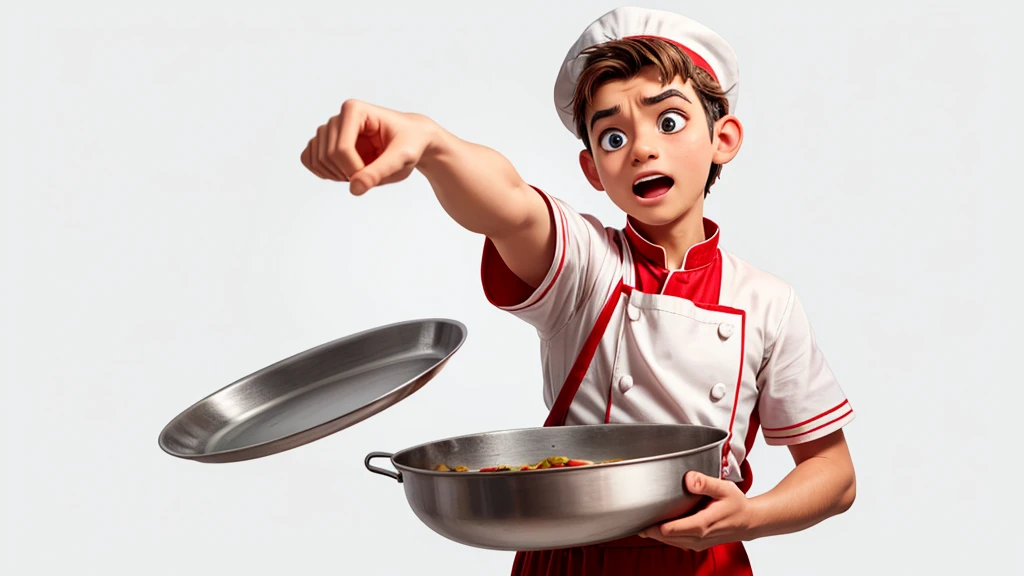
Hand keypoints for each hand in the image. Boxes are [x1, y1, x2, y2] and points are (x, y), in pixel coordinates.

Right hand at [300, 99, 436, 194]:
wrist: (410, 141)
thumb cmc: (408, 144)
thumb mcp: (402, 158)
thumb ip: (379, 172)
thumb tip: (355, 188)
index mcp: (354, 110)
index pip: (342, 148)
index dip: (356, 170)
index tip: (376, 173)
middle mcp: (337, 117)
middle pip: (327, 156)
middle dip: (348, 173)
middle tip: (371, 174)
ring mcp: (328, 130)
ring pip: (316, 160)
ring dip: (337, 175)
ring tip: (361, 172)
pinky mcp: (324, 143)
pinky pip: (309, 161)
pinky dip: (325, 173)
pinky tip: (346, 173)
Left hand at [638, 471, 756, 550]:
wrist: (749, 522)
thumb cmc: (736, 505)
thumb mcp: (724, 488)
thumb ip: (705, 483)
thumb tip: (689, 478)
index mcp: (702, 524)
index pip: (670, 530)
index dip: (652, 525)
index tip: (640, 514)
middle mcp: (698, 538)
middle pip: (664, 537)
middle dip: (649, 528)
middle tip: (635, 514)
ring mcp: (696, 543)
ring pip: (668, 541)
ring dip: (655, 532)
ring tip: (643, 517)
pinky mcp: (695, 544)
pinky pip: (674, 541)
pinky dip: (664, 534)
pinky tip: (658, 523)